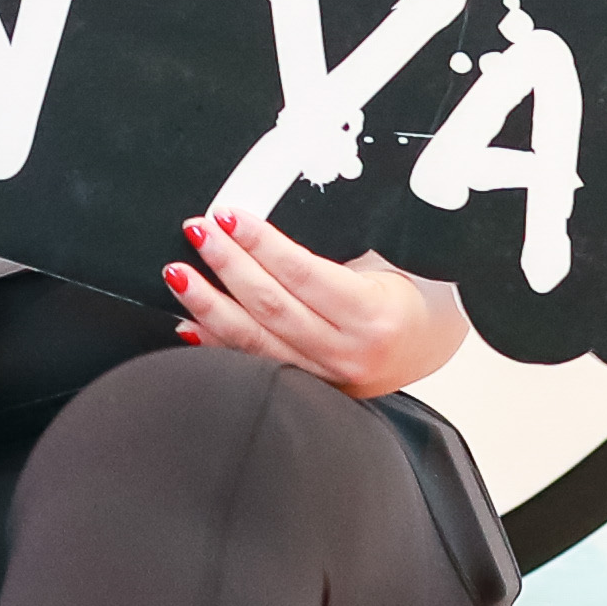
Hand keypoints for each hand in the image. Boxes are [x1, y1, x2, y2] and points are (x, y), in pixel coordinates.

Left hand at [170, 206, 465, 398]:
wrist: (428, 343)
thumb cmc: (409, 292)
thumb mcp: (385, 262)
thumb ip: (332, 250)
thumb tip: (264, 226)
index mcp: (373, 315)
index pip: (303, 274)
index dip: (260, 243)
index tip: (228, 216)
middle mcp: (348, 353)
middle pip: (272, 307)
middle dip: (227, 265)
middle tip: (198, 231)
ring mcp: (326, 377)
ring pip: (255, 341)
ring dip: (209, 305)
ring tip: (178, 274)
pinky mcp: (308, 388)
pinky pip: (255, 363)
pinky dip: (216, 342)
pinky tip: (189, 323)